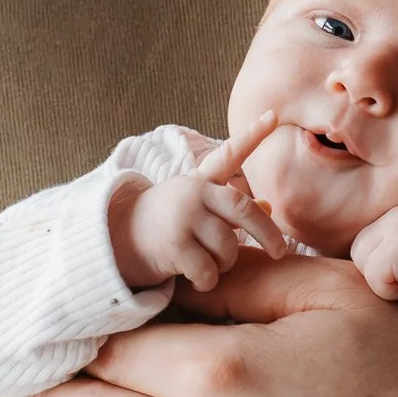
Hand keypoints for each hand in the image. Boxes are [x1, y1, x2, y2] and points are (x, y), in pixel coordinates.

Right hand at [111, 115, 288, 292]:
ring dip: (225, 264)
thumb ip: (230, 207)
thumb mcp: (197, 208)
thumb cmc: (166, 224)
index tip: (273, 115)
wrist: (116, 240)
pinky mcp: (173, 245)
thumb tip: (270, 206)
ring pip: (227, 247)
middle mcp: (193, 194)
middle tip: (280, 251)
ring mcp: (182, 218)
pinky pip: (208, 270)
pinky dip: (208, 281)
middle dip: (267, 232)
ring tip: (212, 266)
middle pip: (243, 209)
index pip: (229, 154)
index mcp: (200, 181)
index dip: (252, 135)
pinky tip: (197, 279)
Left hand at [350, 205, 397, 319]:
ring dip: (387, 283)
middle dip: (380, 274)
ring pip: (363, 265)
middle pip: (357, 254)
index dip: (380, 269)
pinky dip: (395, 292)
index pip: (360, 246)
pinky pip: (376, 278)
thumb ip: (381, 251)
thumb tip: (338, 266)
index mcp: (394, 213)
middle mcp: (396, 212)